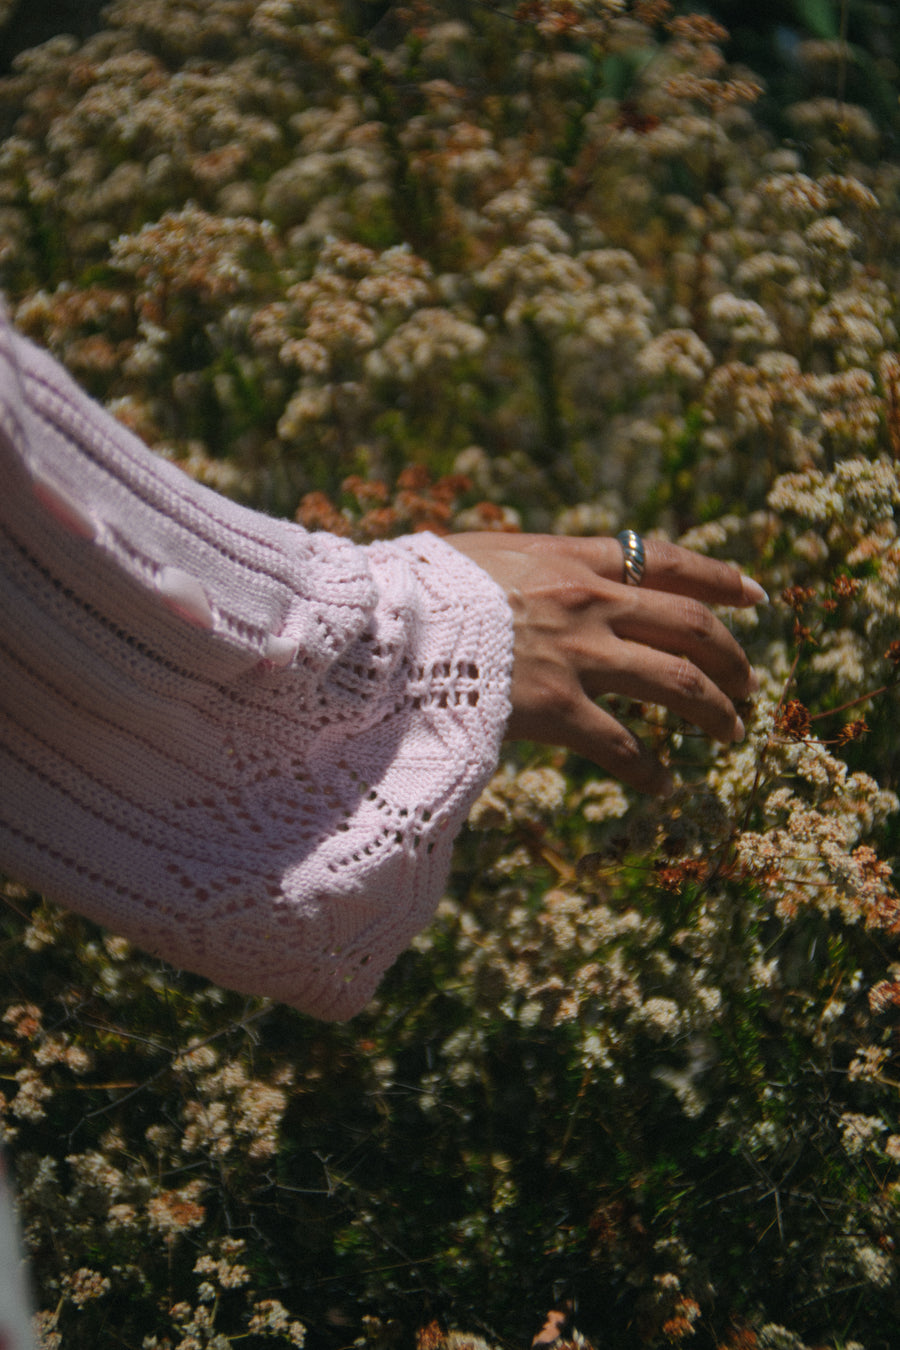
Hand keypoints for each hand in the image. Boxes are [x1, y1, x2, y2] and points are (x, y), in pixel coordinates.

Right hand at [446, 532, 764, 794]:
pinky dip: (650, 769)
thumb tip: (534, 571)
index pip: (668, 560)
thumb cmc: (418, 589)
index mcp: (571, 559)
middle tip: (748, 683)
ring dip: (717, 711)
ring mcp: (578, 656)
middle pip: (692, 626)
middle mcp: (589, 602)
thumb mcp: (478, 553)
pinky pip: (624, 747)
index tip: (755, 595)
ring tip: (732, 733)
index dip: (720, 578)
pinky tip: (662, 785)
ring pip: (680, 684)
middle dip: (732, 657)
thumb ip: (524, 563)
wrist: (384, 629)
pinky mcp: (557, 709)